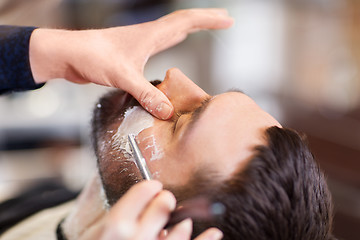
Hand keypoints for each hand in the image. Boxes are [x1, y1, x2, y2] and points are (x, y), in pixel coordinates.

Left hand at [29, 8, 232, 118]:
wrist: (68, 54)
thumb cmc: (91, 56)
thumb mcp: (122, 75)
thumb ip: (146, 94)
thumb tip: (168, 111)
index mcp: (150, 35)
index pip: (186, 22)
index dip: (208, 20)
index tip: (228, 20)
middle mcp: (148, 35)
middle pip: (183, 22)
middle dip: (205, 20)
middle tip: (224, 19)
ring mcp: (141, 44)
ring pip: (172, 31)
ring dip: (191, 28)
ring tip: (205, 27)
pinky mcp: (133, 54)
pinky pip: (161, 43)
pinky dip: (174, 40)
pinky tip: (174, 44)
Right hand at [82, 180, 222, 239]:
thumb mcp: (97, 231)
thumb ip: (115, 211)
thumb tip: (134, 184)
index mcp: (115, 225)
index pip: (144, 191)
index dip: (151, 187)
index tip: (153, 188)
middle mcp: (135, 238)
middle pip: (164, 204)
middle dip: (165, 200)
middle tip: (165, 202)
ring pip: (182, 228)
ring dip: (184, 221)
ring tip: (184, 221)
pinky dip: (206, 239)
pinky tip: (215, 232)